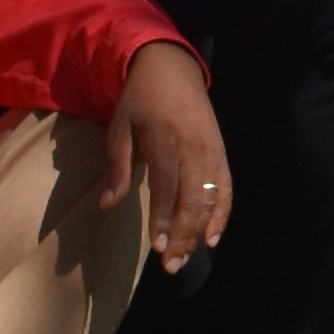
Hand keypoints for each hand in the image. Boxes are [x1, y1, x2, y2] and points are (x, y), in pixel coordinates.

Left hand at [97, 40, 232, 270]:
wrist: (172, 67)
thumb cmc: (140, 100)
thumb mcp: (119, 128)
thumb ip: (116, 168)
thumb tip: (107, 206)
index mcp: (166, 142)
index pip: (167, 188)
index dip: (163, 219)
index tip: (156, 247)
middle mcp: (194, 150)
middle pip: (193, 200)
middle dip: (183, 235)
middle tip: (170, 265)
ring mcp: (212, 152)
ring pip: (211, 199)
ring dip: (199, 231)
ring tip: (186, 257)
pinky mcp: (221, 153)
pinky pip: (226, 188)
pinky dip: (222, 215)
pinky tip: (213, 238)